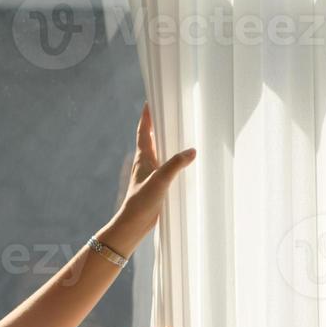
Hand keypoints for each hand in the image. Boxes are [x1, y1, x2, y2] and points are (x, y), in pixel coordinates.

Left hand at [114, 103, 196, 238]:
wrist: (133, 225)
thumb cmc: (141, 202)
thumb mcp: (160, 180)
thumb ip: (176, 165)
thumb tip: (192, 151)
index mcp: (142, 157)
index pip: (144, 131)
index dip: (147, 116)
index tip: (150, 102)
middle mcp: (145, 163)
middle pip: (150, 139)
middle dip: (157, 126)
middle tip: (167, 113)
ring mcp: (150, 174)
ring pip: (158, 153)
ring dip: (165, 143)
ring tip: (176, 134)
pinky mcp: (155, 186)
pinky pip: (164, 167)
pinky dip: (171, 161)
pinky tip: (181, 164)